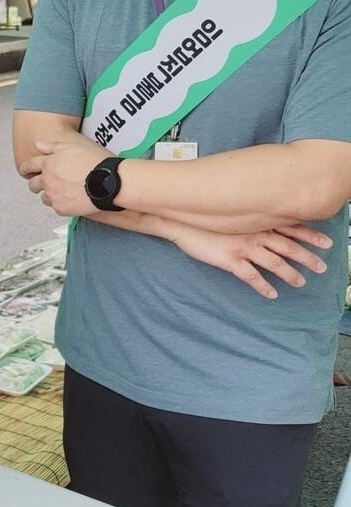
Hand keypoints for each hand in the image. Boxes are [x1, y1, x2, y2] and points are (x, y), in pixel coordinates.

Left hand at [20, 138, 108, 216]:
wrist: (109, 182)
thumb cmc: (95, 162)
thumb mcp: (73, 147)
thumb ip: (52, 146)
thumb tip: (37, 144)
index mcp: (48, 163)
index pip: (29, 165)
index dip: (25, 168)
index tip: (25, 171)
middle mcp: (47, 180)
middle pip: (33, 184)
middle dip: (37, 184)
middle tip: (45, 184)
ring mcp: (53, 195)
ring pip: (44, 197)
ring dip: (50, 194)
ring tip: (64, 191)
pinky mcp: (61, 208)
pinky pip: (57, 207)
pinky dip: (62, 203)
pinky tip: (73, 198)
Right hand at [169, 222, 329, 299]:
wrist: (180, 221)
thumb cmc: (203, 215)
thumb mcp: (231, 212)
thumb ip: (248, 217)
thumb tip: (261, 221)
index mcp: (257, 221)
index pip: (290, 228)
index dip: (310, 236)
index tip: (327, 243)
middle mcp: (255, 234)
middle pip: (288, 247)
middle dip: (307, 257)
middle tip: (322, 267)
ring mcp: (243, 247)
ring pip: (274, 262)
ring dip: (290, 274)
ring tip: (301, 283)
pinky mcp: (230, 260)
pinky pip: (251, 276)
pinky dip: (263, 286)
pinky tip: (272, 294)